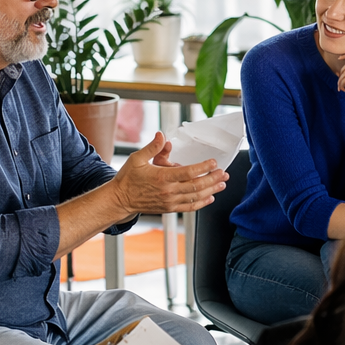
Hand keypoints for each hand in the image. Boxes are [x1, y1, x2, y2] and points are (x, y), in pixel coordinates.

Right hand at [111, 132, 227, 214]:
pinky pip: (189, 207)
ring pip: (195, 197)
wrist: (120, 199)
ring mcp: (170, 201)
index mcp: (162, 177)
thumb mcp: (137, 158)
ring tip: (222, 183)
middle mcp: (168, 191)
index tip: (214, 162)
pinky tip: (210, 197)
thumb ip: (153, 147)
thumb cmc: (128, 178)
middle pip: (196, 186)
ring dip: (211, 190)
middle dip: (213, 179)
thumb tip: (163, 135)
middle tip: (224, 173)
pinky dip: (201, 203)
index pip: (188, 172)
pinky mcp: (169, 208)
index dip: (203, 167)